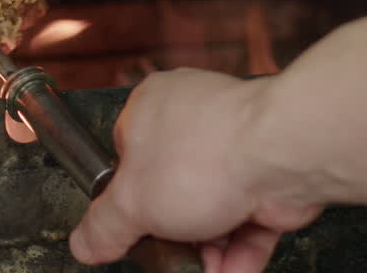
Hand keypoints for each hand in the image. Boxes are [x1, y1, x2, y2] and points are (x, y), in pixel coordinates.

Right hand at [69, 69, 322, 272]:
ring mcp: (234, 148)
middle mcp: (192, 122)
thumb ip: (103, 227)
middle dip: (174, 234)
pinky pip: (247, 219)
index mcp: (150, 110)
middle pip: (172, 191)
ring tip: (207, 270)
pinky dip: (241, 250)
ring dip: (209, 250)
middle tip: (169, 255)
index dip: (128, 200)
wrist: (282, 156)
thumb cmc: (204, 156)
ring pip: (213, 210)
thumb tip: (83, 245)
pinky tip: (233, 270)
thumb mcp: (132, 203)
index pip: (127, 159)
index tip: (131, 230)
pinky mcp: (266, 175)